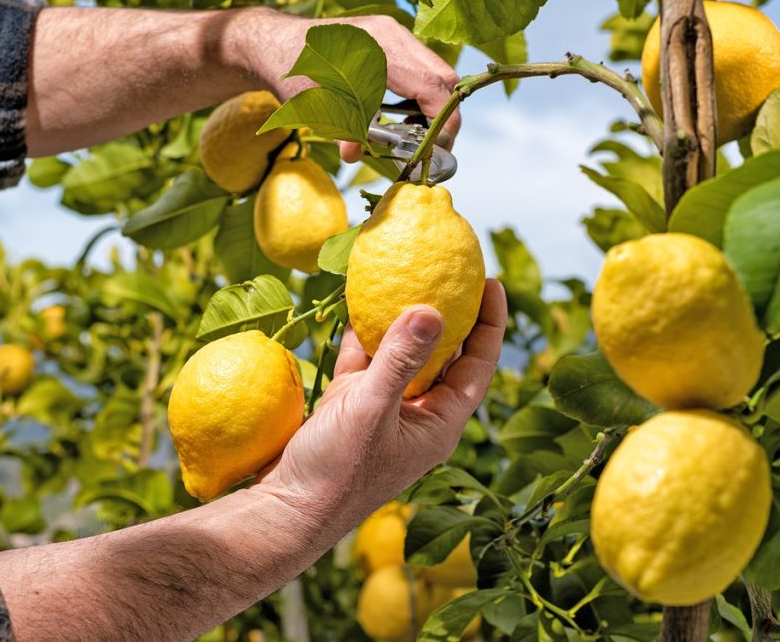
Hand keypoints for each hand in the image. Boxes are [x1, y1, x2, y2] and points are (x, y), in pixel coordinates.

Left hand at [225, 8, 461, 161]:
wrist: (278, 45)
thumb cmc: (294, 72)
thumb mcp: (316, 106)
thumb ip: (342, 130)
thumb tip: (354, 155)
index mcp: (379, 49)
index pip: (431, 86)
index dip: (442, 122)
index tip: (437, 148)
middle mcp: (393, 35)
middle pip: (443, 77)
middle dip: (445, 116)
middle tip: (432, 147)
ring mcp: (395, 33)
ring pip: (436, 71)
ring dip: (434, 105)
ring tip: (418, 133)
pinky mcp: (392, 39)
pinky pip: (422, 67)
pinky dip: (421, 94)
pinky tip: (403, 114)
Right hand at [257, 280, 506, 523]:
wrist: (287, 511)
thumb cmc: (338, 471)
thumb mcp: (371, 411)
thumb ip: (401, 361)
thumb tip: (433, 309)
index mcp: (439, 422)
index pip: (478, 365)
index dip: (489, 323)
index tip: (493, 281)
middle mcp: (417, 412)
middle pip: (444, 354)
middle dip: (448, 312)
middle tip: (450, 269)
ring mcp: (383, 407)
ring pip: (401, 352)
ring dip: (402, 317)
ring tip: (407, 274)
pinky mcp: (350, 403)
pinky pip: (364, 359)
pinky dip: (363, 333)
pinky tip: (358, 300)